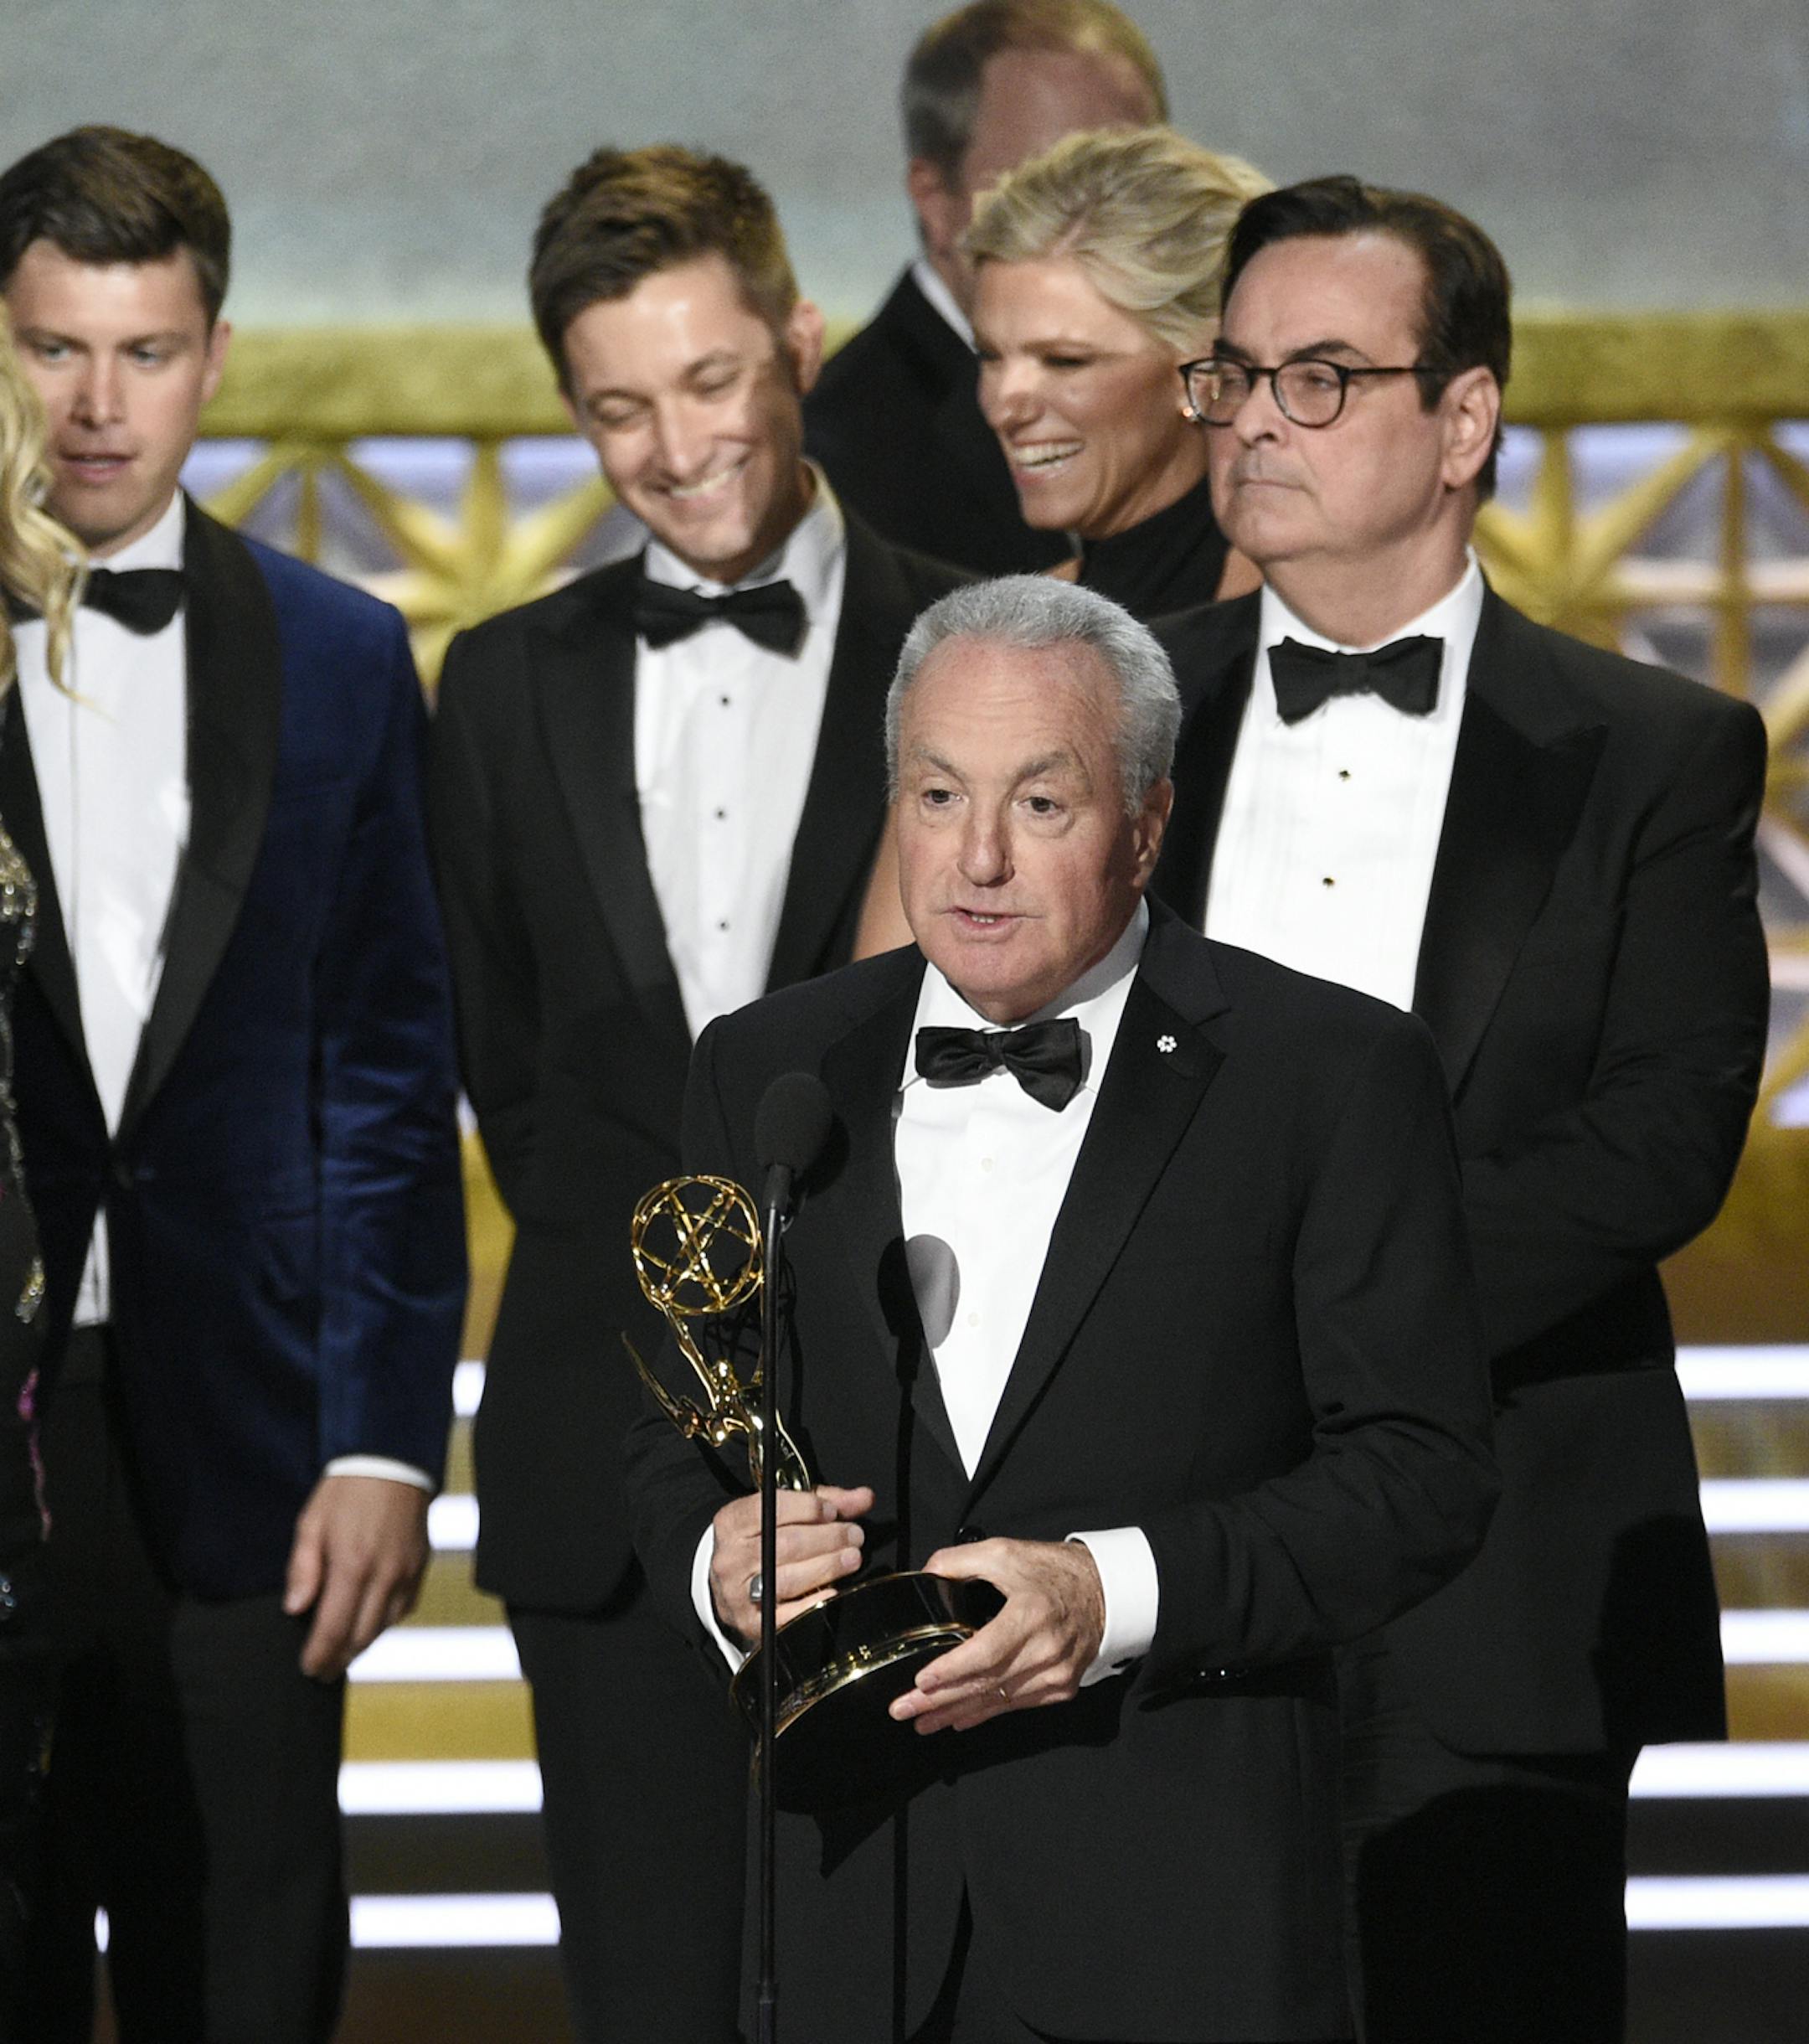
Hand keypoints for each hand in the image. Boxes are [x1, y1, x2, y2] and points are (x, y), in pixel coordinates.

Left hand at [283, 1473, 429, 1679]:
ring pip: (384, 1627)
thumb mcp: (312, 1523)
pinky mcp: (419, 1567)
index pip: (334, 1629)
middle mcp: (384, 1576)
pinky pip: (403, 1609)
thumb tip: (294, 1610)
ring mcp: (406, 1573)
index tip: (308, 1669)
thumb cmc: (346, 1491)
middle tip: (321, 1672)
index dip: (319, 1655)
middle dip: (339, 1659)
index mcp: (352, 1566)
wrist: (393, 1461)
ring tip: (342, 1654)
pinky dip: (383, 1625)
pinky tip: (368, 1626)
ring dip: (361, 1646)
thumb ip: (302, 1569)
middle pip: (361, 1637)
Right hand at [709, 1483, 873, 1646]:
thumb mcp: (785, 1512)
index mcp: (732, 1523)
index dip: (807, 1508)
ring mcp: (738, 1592)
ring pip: (789, 1578)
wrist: (728, 1584)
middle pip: (785, 1545)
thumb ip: (824, 1501)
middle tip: (854, 1535)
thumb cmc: (762, 1541)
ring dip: (828, 1566)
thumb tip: (864, 1497)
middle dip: (828, 1538)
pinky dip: (814, 1601)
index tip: (832, 1511)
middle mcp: (731, 1557)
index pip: (770, 1509)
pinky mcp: (751, 1622)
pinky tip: (834, 1590)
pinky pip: (787, 1615)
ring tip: (852, 1557)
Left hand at [888, 1537, 1103, 1734]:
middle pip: (985, 1683)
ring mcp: (1056, 1674)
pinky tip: (959, 1719)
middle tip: (903, 1709)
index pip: (986, 1652)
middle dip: (939, 1700)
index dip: (951, 1671)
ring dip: (956, 1712)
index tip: (921, 1682)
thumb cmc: (1054, 1571)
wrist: (1107, 1592)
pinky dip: (985, 1712)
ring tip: (922, 1722)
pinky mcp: (1061, 1688)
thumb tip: (927, 1576)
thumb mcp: (1006, 1551)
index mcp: (1031, 1614)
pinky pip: (1016, 1704)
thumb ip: (961, 1560)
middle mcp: (1046, 1650)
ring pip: (998, 1700)